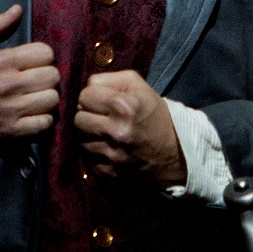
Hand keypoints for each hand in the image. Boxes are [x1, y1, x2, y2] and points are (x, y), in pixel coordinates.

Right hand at [0, 5, 60, 156]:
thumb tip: (17, 9)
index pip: (45, 53)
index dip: (42, 55)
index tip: (33, 61)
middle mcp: (7, 85)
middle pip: (52, 75)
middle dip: (47, 75)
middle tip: (37, 79)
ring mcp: (10, 110)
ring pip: (52, 98)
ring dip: (47, 97)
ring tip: (37, 96)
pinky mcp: (11, 131)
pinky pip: (45, 123)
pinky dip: (44, 119)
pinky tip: (34, 114)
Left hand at [74, 70, 185, 186]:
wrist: (175, 150)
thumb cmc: (154, 113)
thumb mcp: (138, 85)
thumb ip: (108, 79)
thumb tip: (86, 88)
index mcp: (124, 106)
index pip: (84, 96)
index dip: (93, 96)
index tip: (103, 101)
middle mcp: (116, 132)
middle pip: (78, 119)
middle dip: (88, 115)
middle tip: (102, 117)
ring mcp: (112, 155)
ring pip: (80, 140)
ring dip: (90, 135)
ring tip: (107, 133)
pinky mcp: (109, 172)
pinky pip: (88, 159)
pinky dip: (96, 153)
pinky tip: (110, 148)